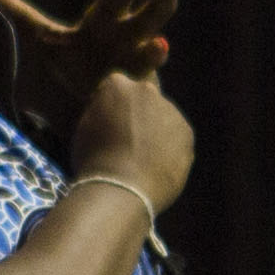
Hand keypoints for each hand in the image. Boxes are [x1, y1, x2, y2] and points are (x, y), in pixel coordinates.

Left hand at [0, 0, 192, 121]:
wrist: (79, 109)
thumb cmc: (64, 69)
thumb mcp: (36, 37)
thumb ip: (18, 13)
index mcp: (104, 23)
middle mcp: (125, 40)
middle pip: (150, 12)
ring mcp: (133, 67)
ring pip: (155, 48)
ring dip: (160, 53)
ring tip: (164, 41)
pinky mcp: (133, 90)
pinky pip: (143, 81)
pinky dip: (147, 72)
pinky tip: (155, 59)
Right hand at [68, 66, 195, 212]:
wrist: (122, 188)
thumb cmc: (93, 159)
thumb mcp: (86, 126)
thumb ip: (102, 109)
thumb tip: (111, 109)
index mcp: (119, 85)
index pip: (117, 86)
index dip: (113, 105)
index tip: (109, 122)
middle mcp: (148, 92)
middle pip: (144, 98)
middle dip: (138, 113)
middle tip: (128, 139)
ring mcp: (172, 111)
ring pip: (163, 117)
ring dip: (157, 129)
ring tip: (145, 157)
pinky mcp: (188, 133)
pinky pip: (176, 136)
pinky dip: (170, 146)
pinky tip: (158, 165)